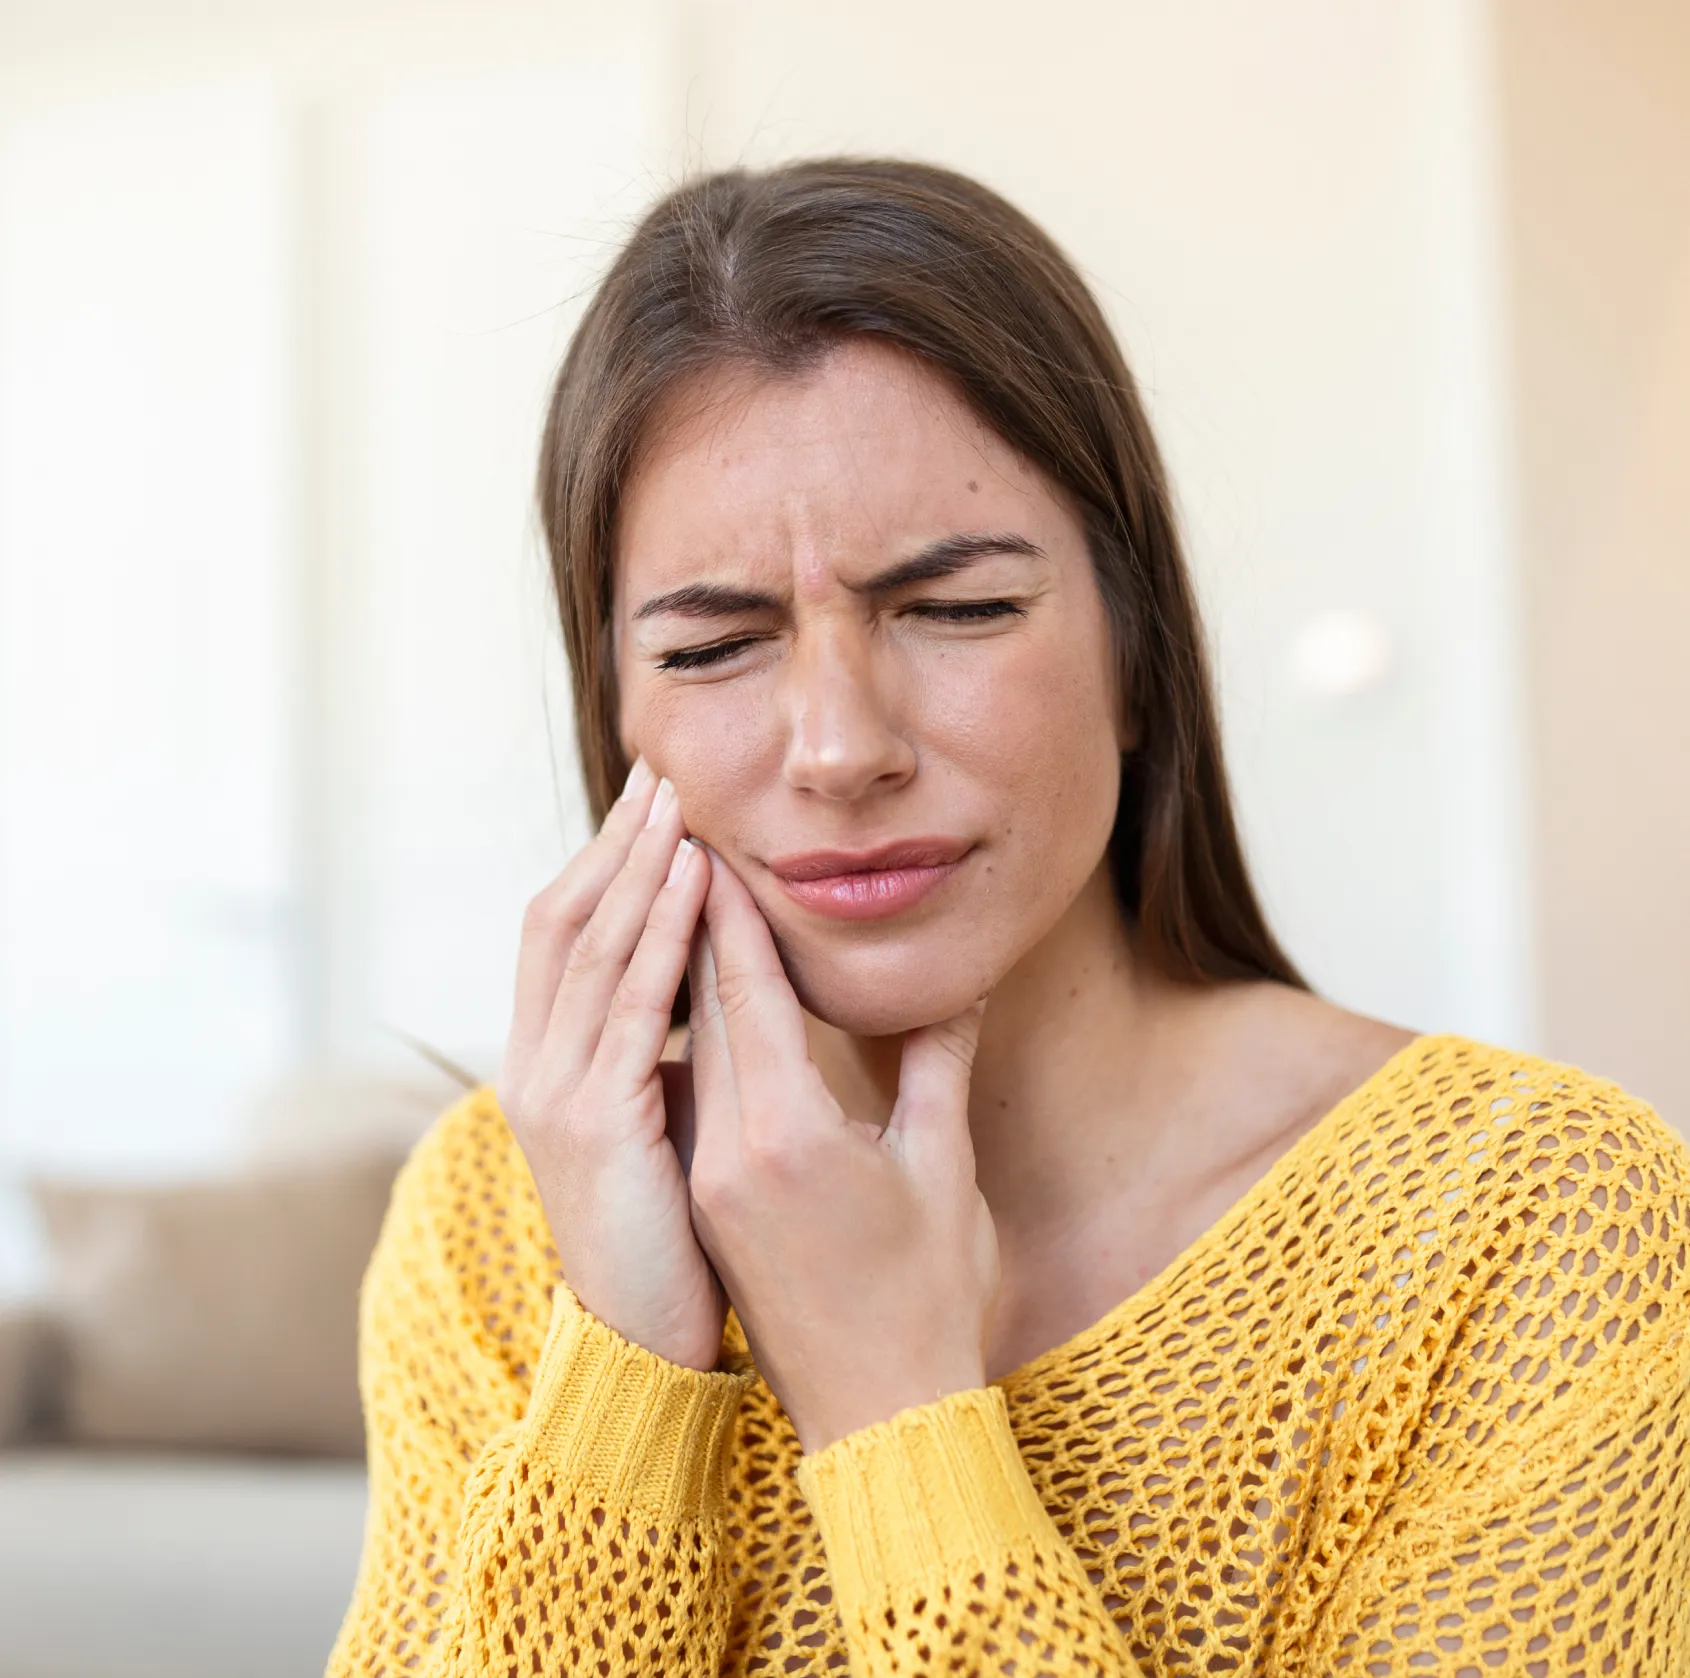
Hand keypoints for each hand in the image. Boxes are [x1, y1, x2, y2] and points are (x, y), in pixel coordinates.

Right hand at [495, 758, 724, 1372]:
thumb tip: (703, 992)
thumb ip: (664, 1054)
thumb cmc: (671, 1238)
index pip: (563, 933)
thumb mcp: (657, 1126)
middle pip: (565, 920)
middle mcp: (533, 1065)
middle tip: (662, 772)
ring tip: (679, 804)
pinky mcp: (595, 1124)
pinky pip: (633, 1006)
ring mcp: (555, 1093)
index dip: (603, 862)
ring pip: (593, 949)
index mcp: (547, 1063)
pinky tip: (696, 882)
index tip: (651, 804)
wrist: (647, 1347)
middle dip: (614, 843)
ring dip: (638, 869)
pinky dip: (663, 935)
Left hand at [683, 846, 999, 1453]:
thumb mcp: (942, 1170)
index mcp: (788, 1134)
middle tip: (683, 847)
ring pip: (690, 1053)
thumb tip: (956, 986)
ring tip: (681, 902)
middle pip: (703, 1014)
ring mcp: (711, 1181)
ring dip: (684, 976)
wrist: (877, 1415)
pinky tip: (697, 1004)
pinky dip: (694, 1038)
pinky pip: (693, 1096)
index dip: (730, 916)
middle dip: (695, 926)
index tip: (713, 847)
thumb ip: (937, 1067)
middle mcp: (730, 1152)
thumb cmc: (928, 1296)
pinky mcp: (710, 1203)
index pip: (747, 997)